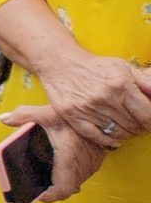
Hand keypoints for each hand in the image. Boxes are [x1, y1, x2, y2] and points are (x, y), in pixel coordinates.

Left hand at [0, 102, 112, 202]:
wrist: (101, 111)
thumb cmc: (74, 114)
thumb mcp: (46, 112)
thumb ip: (23, 115)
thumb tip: (3, 119)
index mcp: (68, 157)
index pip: (63, 189)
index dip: (50, 196)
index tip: (37, 194)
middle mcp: (83, 164)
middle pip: (67, 189)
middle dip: (51, 190)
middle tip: (36, 186)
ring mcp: (91, 164)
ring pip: (75, 183)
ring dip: (60, 182)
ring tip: (44, 178)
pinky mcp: (95, 160)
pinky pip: (81, 174)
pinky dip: (69, 175)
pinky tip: (57, 168)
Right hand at [33, 49, 150, 147]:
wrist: (60, 62)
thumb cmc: (94, 66)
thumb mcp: (124, 67)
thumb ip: (146, 82)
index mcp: (120, 85)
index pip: (147, 115)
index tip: (150, 122)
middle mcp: (104, 97)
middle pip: (133, 126)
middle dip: (140, 127)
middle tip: (138, 123)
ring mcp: (87, 108)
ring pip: (117, 133)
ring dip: (125, 133)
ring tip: (125, 126)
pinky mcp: (72, 115)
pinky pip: (96, 136)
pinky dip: (107, 140)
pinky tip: (113, 137)